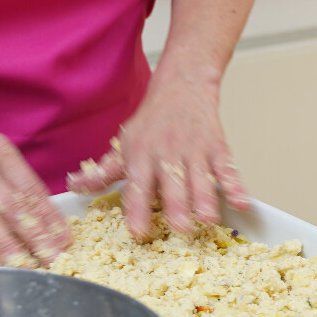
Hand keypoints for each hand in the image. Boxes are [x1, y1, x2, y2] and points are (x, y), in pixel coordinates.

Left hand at [67, 65, 249, 237]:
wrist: (183, 84)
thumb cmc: (152, 120)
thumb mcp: (124, 143)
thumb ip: (102, 172)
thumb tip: (74, 188)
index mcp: (141, 154)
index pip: (137, 185)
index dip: (137, 209)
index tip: (138, 232)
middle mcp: (167, 152)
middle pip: (173, 184)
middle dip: (177, 207)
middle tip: (180, 230)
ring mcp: (195, 149)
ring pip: (201, 178)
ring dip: (206, 199)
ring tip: (208, 220)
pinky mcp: (217, 146)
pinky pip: (227, 168)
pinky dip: (236, 185)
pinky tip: (242, 203)